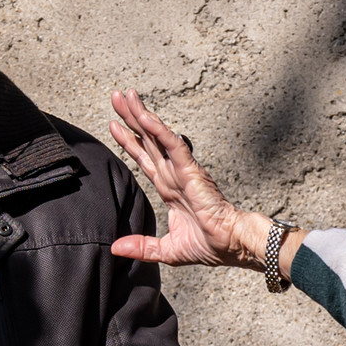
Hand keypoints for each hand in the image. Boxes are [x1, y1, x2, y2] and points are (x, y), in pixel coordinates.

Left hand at [107, 89, 264, 268]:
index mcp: (169, 188)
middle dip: (130, 118)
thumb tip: (114, 248)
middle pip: (147, 140)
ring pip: (157, 136)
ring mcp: (182, 169)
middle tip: (116, 96)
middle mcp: (173, 174)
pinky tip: (144, 116)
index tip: (114, 124)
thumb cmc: (210, 245)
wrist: (231, 245)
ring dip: (140, 115)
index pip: (144, 159)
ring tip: (125, 95)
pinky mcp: (191, 169)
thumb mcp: (167, 250)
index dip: (129, 141)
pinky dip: (159, 130)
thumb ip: (142, 247)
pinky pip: (173, 145)